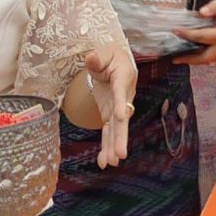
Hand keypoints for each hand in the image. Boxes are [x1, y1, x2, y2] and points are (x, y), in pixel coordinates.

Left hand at [83, 42, 136, 168]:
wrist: (114, 62)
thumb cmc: (110, 56)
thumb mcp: (103, 52)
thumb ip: (97, 57)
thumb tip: (91, 58)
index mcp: (123, 78)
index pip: (121, 92)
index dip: (121, 104)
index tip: (121, 117)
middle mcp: (124, 97)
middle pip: (123, 119)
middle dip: (121, 137)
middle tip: (120, 154)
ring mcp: (117, 108)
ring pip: (117, 129)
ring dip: (113, 146)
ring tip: (110, 163)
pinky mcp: (110, 115)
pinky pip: (109, 132)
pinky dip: (107, 146)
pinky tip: (103, 162)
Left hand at [175, 0, 215, 64]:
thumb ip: (214, 6)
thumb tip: (201, 12)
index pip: (201, 37)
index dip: (187, 34)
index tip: (176, 31)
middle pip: (202, 57)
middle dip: (188, 58)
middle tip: (174, 58)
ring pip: (206, 60)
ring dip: (193, 60)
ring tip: (178, 59)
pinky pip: (211, 59)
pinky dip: (200, 58)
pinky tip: (191, 55)